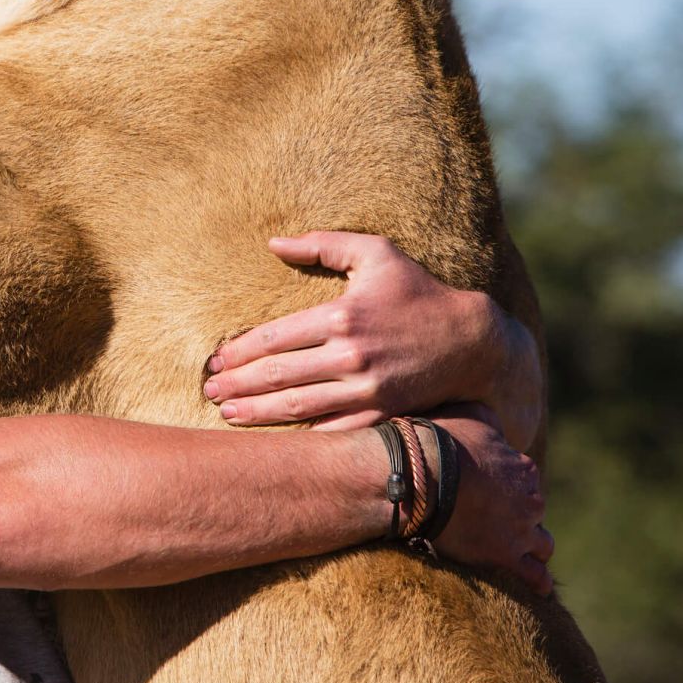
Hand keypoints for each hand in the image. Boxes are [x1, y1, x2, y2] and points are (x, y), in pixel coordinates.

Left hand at [203, 231, 520, 432]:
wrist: (473, 342)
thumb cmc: (418, 292)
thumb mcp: (376, 253)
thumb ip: (323, 244)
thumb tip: (274, 243)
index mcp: (342, 316)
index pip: (275, 338)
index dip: (240, 352)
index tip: (215, 361)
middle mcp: (351, 355)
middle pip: (279, 375)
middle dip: (238, 385)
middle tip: (209, 392)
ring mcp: (367, 389)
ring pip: (298, 406)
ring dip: (258, 413)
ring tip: (228, 414)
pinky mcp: (382, 414)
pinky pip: (332, 430)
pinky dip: (300, 436)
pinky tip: (274, 439)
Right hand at [428, 407, 554, 594]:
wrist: (423, 477)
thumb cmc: (440, 442)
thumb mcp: (471, 415)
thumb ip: (491, 423)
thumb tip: (496, 427)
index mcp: (523, 468)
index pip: (526, 480)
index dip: (509, 485)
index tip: (491, 489)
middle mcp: (530, 500)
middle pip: (534, 511)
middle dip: (520, 515)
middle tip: (495, 518)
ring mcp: (521, 531)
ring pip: (542, 544)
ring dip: (532, 545)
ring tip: (516, 550)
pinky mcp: (506, 557)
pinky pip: (534, 576)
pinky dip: (536, 580)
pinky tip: (534, 585)